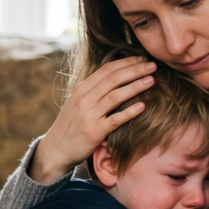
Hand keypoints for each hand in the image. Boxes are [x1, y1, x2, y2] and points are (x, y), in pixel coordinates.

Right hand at [29, 56, 156, 182]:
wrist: (55, 150)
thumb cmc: (71, 126)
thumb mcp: (78, 103)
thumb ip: (94, 91)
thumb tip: (116, 78)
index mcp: (82, 89)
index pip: (107, 69)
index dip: (126, 62)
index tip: (142, 58)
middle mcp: (84, 99)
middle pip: (113, 79)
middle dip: (135, 70)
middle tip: (153, 65)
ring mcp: (88, 115)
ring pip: (115, 96)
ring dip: (135, 86)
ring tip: (151, 81)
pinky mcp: (94, 132)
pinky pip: (115, 120)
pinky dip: (129, 112)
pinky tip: (143, 106)